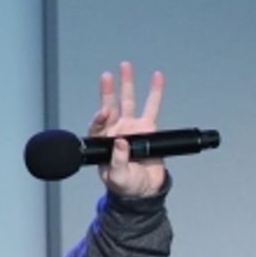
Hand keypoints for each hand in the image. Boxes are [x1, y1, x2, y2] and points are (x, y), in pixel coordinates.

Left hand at [90, 61, 165, 197]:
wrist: (143, 190)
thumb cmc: (125, 185)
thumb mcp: (118, 178)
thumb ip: (118, 162)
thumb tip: (120, 143)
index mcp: (103, 143)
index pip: (98, 125)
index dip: (100, 117)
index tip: (104, 111)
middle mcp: (115, 131)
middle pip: (110, 107)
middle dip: (108, 91)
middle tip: (107, 76)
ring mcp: (131, 128)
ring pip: (128, 102)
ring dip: (127, 84)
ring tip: (126, 67)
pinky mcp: (148, 128)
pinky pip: (152, 106)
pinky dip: (155, 92)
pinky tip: (157, 77)